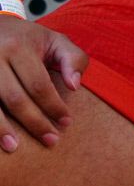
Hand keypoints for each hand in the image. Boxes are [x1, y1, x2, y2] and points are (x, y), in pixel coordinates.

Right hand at [0, 16, 86, 152]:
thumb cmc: (28, 39)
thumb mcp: (55, 40)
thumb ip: (73, 59)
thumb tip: (74, 86)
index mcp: (19, 47)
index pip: (39, 84)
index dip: (53, 106)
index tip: (66, 122)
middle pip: (15, 98)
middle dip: (34, 122)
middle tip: (50, 140)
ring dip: (2, 129)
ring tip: (14, 146)